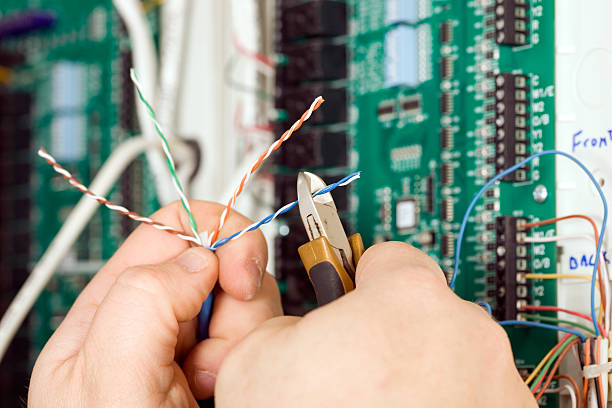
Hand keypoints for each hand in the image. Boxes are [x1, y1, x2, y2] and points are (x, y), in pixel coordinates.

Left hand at [29, 201, 281, 405]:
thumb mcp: (106, 386)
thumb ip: (141, 304)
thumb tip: (198, 260)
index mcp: (109, 315)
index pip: (166, 233)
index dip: (210, 235)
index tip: (233, 274)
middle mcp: (153, 324)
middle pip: (216, 263)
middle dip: (232, 301)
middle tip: (214, 356)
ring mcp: (194, 348)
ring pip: (247, 300)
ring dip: (246, 337)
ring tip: (218, 384)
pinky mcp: (231, 367)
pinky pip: (264, 336)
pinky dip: (260, 359)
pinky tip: (233, 389)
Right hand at [216, 242, 535, 407]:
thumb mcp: (255, 361)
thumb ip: (283, 318)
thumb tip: (298, 326)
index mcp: (407, 298)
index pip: (388, 256)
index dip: (359, 281)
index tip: (353, 298)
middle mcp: (466, 334)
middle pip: (422, 309)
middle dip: (389, 334)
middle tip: (355, 374)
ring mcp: (496, 386)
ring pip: (450, 355)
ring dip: (421, 374)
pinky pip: (473, 397)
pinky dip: (446, 406)